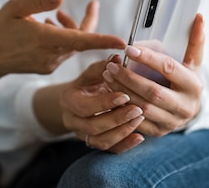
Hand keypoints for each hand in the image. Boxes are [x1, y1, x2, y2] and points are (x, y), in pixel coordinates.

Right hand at [0, 0, 125, 75]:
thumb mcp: (15, 7)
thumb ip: (40, 1)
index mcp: (45, 39)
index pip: (81, 40)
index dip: (102, 40)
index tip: (121, 42)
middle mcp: (51, 54)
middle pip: (82, 39)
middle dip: (88, 22)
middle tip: (94, 4)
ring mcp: (51, 64)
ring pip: (73, 44)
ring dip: (71, 29)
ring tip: (54, 15)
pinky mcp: (48, 67)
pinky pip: (64, 50)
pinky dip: (62, 38)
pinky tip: (47, 27)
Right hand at [36, 0, 143, 151]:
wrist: (78, 100)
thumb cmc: (87, 83)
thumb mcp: (91, 71)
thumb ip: (103, 66)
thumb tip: (118, 57)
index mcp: (68, 100)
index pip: (85, 107)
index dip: (105, 102)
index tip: (125, 95)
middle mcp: (72, 121)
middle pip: (93, 126)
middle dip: (117, 118)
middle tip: (138, 109)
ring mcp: (82, 135)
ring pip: (101, 141)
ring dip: (122, 132)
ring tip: (140, 119)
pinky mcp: (94, 144)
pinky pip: (109, 150)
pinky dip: (125, 145)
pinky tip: (140, 136)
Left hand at [102, 14, 204, 136]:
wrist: (189, 109)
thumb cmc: (186, 80)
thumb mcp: (192, 61)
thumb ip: (194, 40)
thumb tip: (199, 17)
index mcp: (194, 85)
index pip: (169, 69)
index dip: (148, 58)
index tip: (129, 48)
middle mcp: (185, 106)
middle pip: (153, 92)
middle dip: (129, 78)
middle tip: (111, 65)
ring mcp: (172, 122)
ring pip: (142, 108)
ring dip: (121, 91)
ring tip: (107, 75)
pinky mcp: (159, 132)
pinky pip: (137, 121)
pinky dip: (122, 108)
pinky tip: (110, 93)